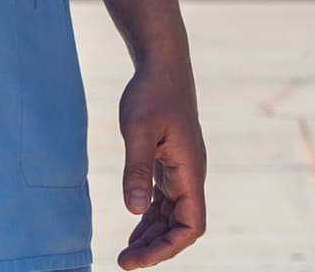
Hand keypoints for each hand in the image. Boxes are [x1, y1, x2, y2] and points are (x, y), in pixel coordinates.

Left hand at [112, 53, 208, 266]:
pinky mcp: (170, 163)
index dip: (168, 247)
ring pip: (173, 216)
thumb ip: (136, 170)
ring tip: (126, 253)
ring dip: (153, 236)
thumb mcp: (138, 129)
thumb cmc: (152, 92)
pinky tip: (134, 226)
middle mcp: (190, 175)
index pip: (191, 225)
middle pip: (182, 226)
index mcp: (190, 171)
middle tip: (123, 262)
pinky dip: (150, 217)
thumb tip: (132, 210)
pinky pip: (165, 201)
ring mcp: (182, 170)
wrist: (162, 63)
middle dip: (156, 248)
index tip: (137, 257)